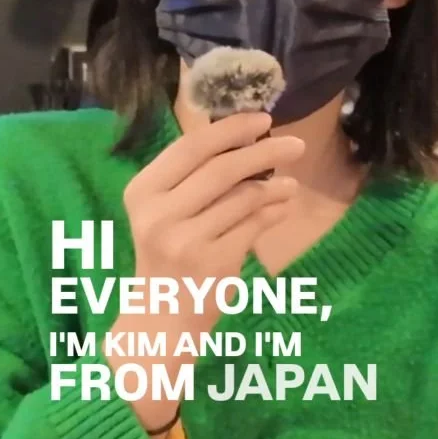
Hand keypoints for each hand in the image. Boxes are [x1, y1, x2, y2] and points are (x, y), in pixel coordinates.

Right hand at [115, 113, 302, 438]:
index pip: (190, 147)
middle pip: (221, 169)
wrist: (160, 318)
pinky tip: (283, 205)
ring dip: (274, 185)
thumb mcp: (166, 210)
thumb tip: (251, 137)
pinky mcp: (211, 264)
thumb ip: (197, 177)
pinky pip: (252, 226)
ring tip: (290, 182)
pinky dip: (273, 212)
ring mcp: (184, 241)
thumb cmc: (167, 253)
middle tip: (295, 145)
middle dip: (264, 152)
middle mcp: (158, 214)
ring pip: (242, 198)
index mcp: (142, 191)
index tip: (263, 120)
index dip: (230, 129)